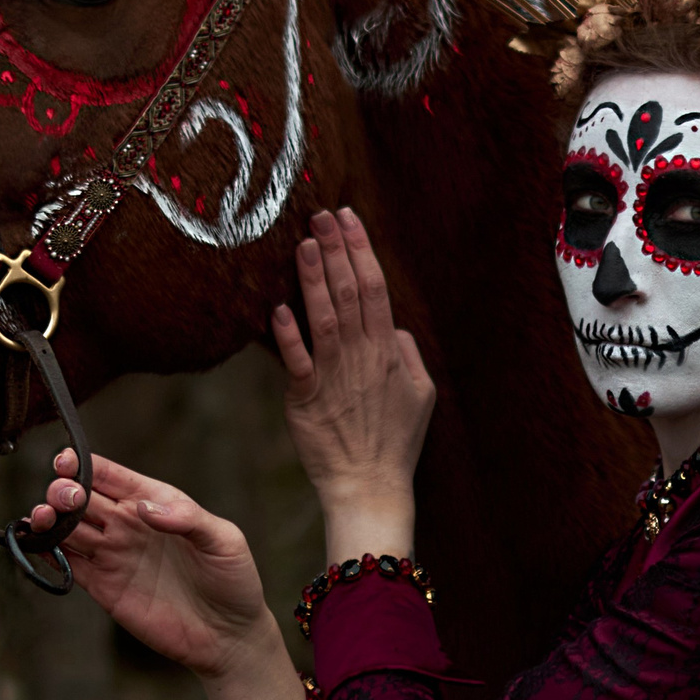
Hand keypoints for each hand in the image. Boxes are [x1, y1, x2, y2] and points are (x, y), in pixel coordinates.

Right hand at [23, 453, 306, 699]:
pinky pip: (69, 564)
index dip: (83, 465)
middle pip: (82, 498)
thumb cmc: (234, 580)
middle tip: (64, 499)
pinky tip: (36, 543)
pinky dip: (48, 552)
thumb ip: (186, 518)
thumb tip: (144, 508)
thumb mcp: (224, 540)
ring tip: (43, 517)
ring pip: (69, 528)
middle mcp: (129, 525)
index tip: (65, 462)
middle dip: (64, 491)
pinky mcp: (105, 588)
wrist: (229, 636)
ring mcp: (115, 555)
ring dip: (49, 518)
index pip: (111, 476)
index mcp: (155, 502)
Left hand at [272, 208, 436, 557]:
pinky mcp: (308, 398)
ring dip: (313, 279)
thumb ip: (408, 353)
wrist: (371, 486)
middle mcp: (362, 355)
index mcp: (389, 349)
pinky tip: (278, 308)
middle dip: (335, 249)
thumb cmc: (395, 442)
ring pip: (324, 317)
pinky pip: (297, 360)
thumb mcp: (421, 394)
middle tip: (320, 214)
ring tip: (303, 243)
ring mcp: (335, 376)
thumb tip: (395, 327)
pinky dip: (288, 334)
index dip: (360, 249)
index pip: (376, 287)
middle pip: (350, 291)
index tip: (348, 218)